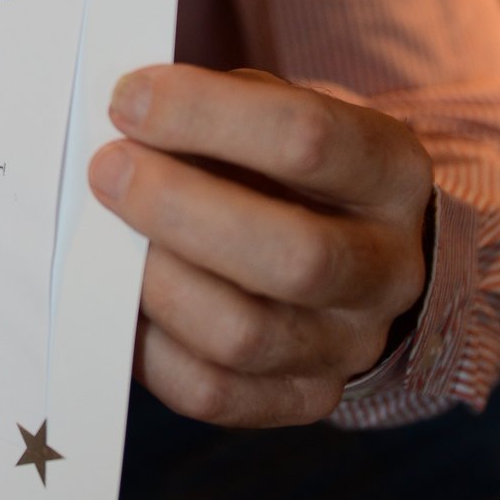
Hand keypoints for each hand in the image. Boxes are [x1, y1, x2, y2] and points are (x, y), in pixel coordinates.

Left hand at [88, 66, 432, 425]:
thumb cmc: (281, 165)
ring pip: (244, 334)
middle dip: (178, 207)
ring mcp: (350, 345)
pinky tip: (122, 296)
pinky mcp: (303, 398)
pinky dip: (149, 344)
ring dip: (155, 279)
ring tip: (108, 236)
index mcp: (391, 173)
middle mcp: (388, 268)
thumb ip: (215, 111)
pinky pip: (212, 392)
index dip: (205, 114)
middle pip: (294, 256)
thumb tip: (127, 120)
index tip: (128, 101)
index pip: (308, 139)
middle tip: (108, 170)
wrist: (339, 248)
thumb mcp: (273, 111)